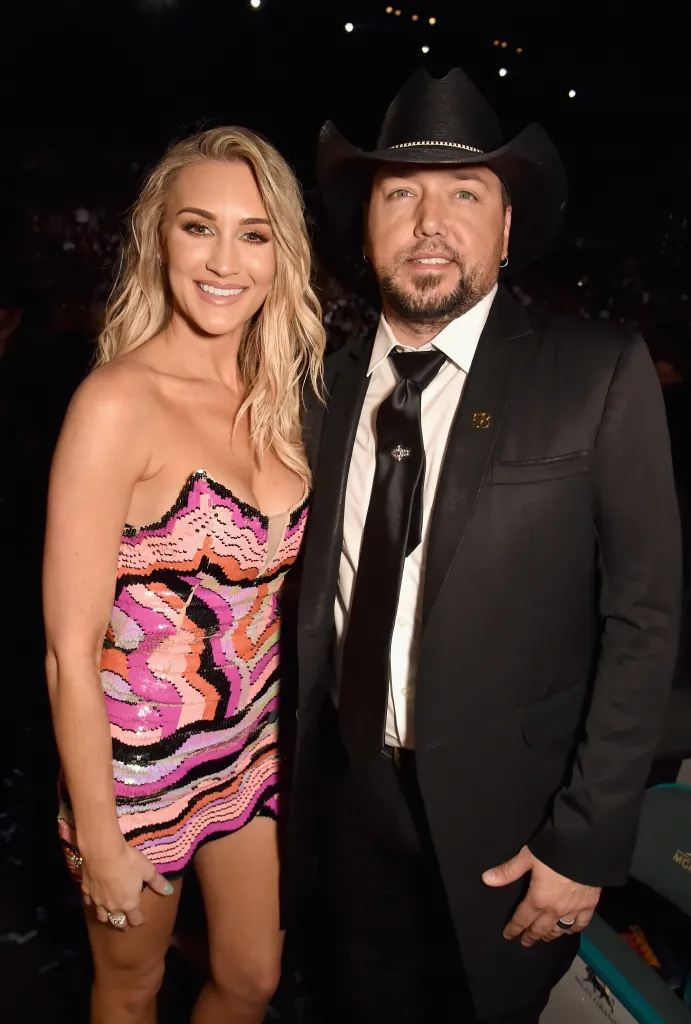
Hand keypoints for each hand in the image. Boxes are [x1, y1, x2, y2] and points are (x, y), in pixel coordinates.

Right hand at [80, 840, 173, 928]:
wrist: (103, 852)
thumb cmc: (128, 862)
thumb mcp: (147, 870)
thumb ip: (158, 882)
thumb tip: (169, 891)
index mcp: (129, 903)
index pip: (135, 919)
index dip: (139, 921)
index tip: (141, 920)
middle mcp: (113, 907)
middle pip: (118, 922)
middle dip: (123, 924)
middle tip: (126, 924)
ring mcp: (98, 901)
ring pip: (102, 916)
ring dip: (108, 918)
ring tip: (111, 916)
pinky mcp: (86, 892)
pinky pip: (89, 903)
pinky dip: (93, 904)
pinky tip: (95, 901)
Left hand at [482, 845, 600, 946]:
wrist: (585, 847)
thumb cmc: (554, 850)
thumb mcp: (527, 857)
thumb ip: (508, 871)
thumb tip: (486, 879)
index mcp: (538, 898)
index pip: (522, 918)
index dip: (514, 928)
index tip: (509, 935)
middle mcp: (555, 909)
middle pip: (540, 928)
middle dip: (531, 936)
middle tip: (525, 942)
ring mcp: (574, 909)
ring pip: (559, 929)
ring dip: (550, 935)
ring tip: (544, 937)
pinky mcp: (590, 904)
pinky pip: (580, 924)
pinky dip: (573, 929)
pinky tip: (569, 930)